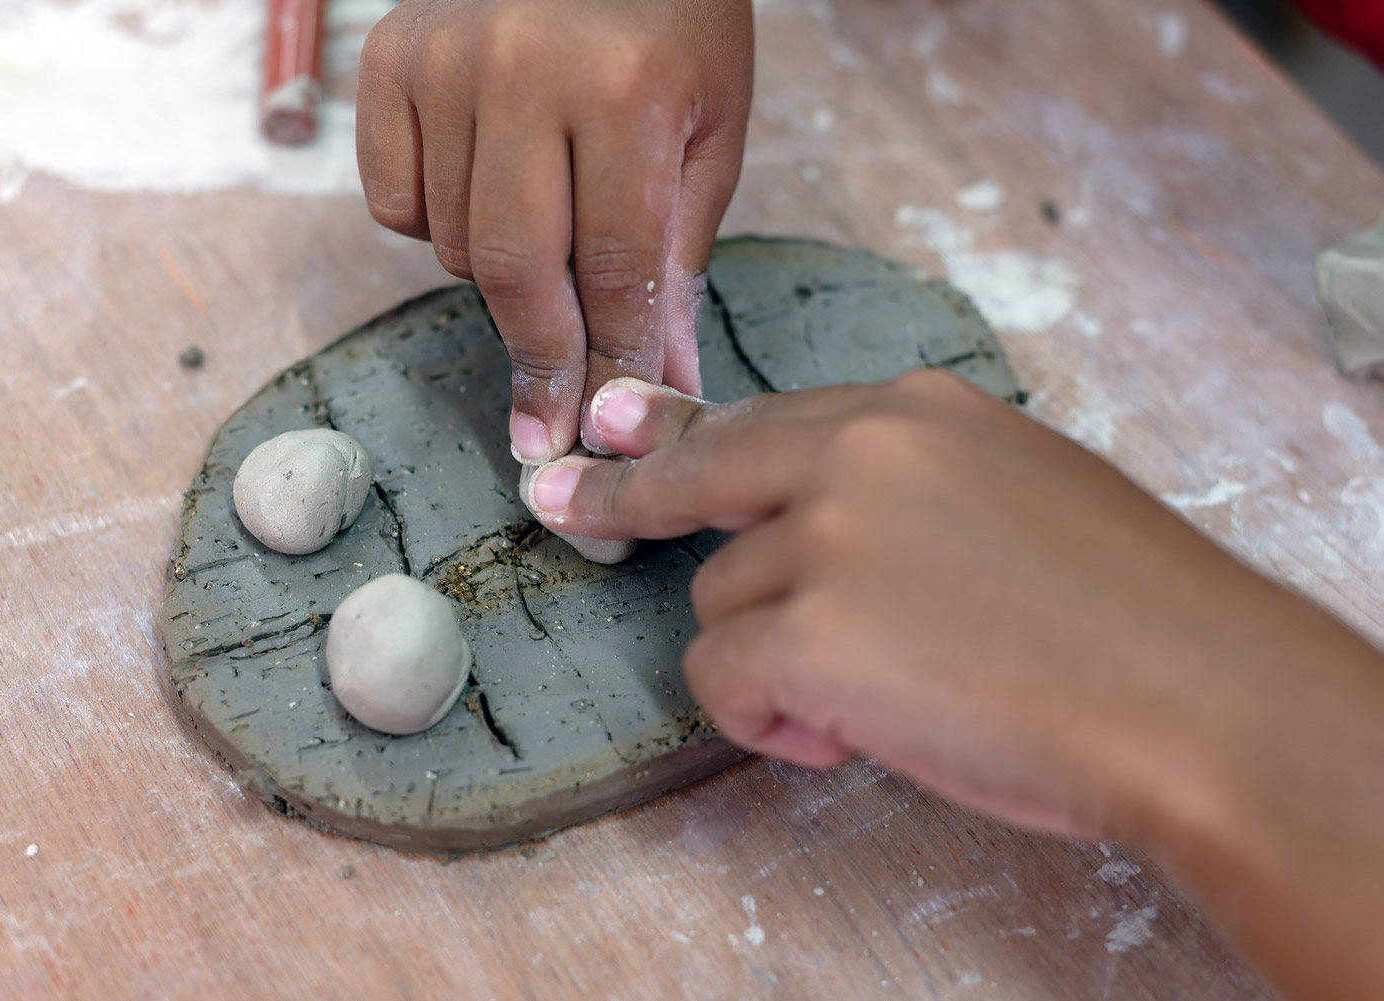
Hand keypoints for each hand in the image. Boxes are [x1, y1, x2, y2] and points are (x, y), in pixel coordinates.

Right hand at [357, 0, 753, 461]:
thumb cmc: (673, 19)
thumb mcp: (709, 130)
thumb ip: (675, 257)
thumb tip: (657, 379)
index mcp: (624, 92)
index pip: (613, 268)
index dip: (611, 360)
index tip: (602, 428)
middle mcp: (522, 73)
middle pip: (515, 271)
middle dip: (539, 360)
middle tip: (545, 426)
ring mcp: (443, 63)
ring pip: (453, 244)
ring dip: (501, 276)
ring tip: (545, 235)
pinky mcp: (388, 60)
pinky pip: (394, 203)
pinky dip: (433, 224)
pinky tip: (483, 188)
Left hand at [524, 372, 1383, 1000]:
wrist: (1196, 695)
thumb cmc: (1132, 616)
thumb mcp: (1020, 497)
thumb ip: (912, 489)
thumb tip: (818, 523)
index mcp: (916, 411)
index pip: (766, 417)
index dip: (683, 430)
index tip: (619, 425)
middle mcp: (858, 452)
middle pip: (701, 473)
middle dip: (626, 496)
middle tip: (567, 501)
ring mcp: (825, 535)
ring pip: (721, 599)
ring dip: (773, 655)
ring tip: (877, 694)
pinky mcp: (805, 630)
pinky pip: (722, 676)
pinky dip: (766, 717)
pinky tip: (842, 733)